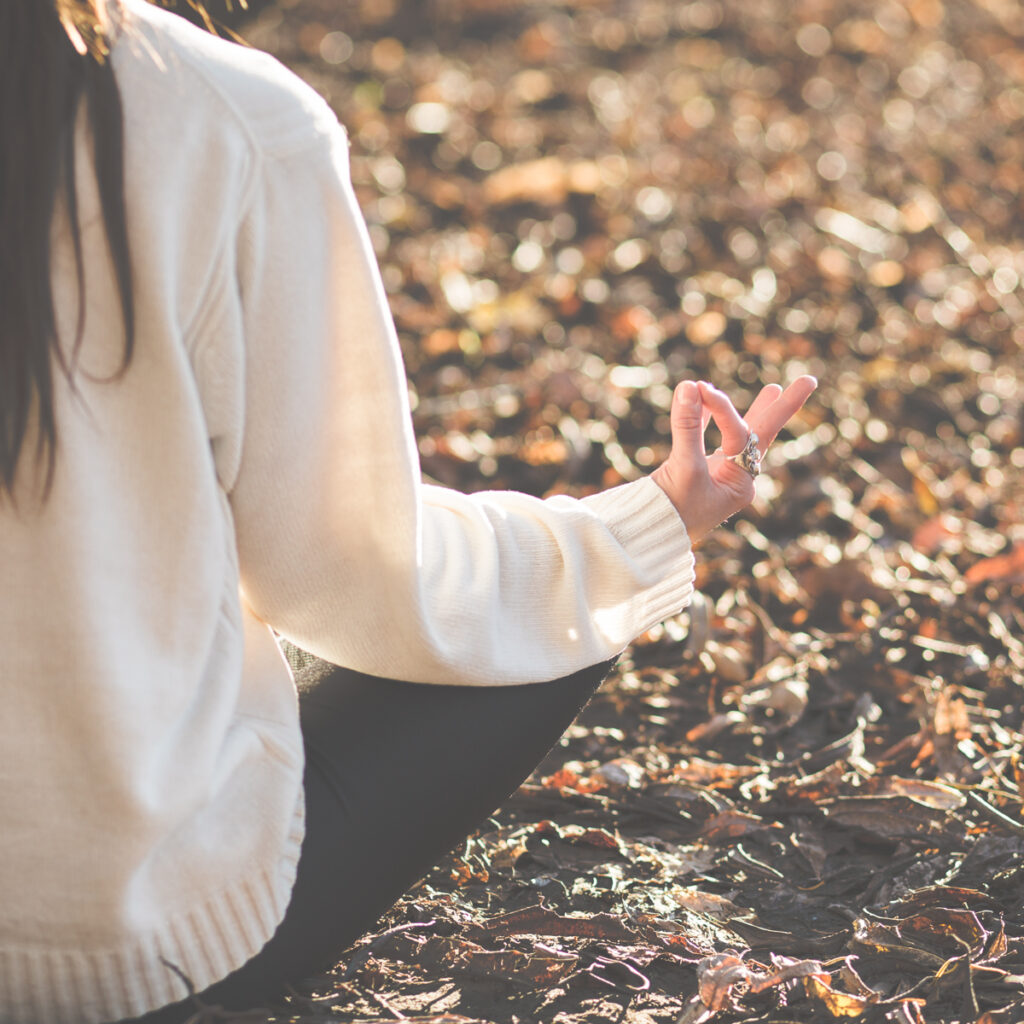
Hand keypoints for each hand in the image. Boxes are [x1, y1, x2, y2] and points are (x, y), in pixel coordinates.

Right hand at [651, 376, 817, 543]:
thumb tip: (689, 387)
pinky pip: (707, 439)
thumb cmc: (671, 509)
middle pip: (761, 434)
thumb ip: (687, 427)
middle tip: (810, 380)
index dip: (722, 408)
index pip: (739, 434)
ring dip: (754, 411)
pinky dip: (707, 419)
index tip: (700, 389)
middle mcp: (734, 478)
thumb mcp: (684, 468)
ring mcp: (716, 474)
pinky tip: (707, 401)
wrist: (645, 535)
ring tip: (775, 388)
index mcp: (740, 484)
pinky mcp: (694, 472)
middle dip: (782, 407)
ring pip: (738, 435)